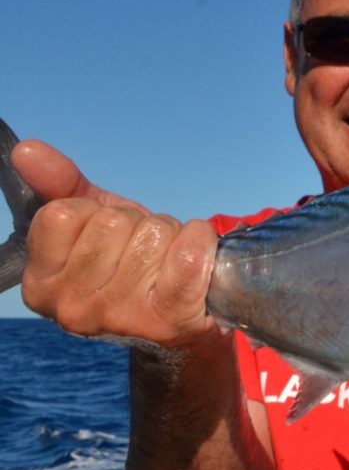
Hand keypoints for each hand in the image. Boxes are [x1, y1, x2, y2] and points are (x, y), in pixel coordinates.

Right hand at [14, 141, 219, 348]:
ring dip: (172, 236)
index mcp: (41, 285)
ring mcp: (121, 317)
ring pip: (155, 233)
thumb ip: (57, 186)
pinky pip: (190, 252)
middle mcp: (73, 308)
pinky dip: (201, 240)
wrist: (182, 319)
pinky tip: (197, 260)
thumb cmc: (132, 264)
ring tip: (169, 262)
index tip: (109, 238)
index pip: (63, 212)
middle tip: (146, 253)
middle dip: (139, 224)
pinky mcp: (169, 319)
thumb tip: (26, 150)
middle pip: (113, 222)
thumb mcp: (91, 224)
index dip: (95, 212)